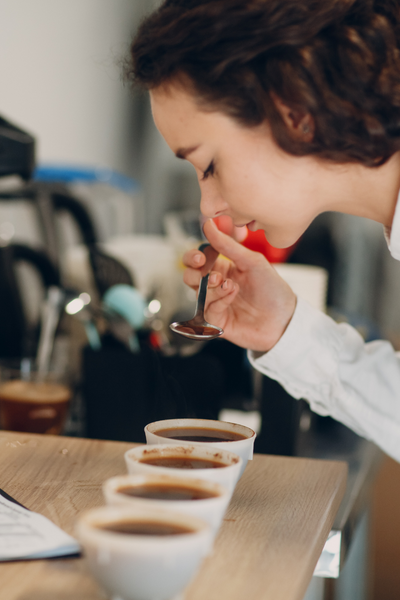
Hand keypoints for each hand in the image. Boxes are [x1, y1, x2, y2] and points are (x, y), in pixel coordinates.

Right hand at [183, 219, 296, 351]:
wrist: (283, 318)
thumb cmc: (272, 289)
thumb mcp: (252, 261)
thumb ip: (227, 245)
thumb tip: (208, 225)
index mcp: (224, 268)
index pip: (197, 260)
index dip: (193, 257)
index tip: (200, 258)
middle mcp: (217, 286)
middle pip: (190, 276)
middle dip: (195, 274)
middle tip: (213, 275)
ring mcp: (215, 303)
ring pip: (198, 293)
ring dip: (212, 288)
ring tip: (231, 286)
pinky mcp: (216, 321)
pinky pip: (207, 309)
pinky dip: (219, 301)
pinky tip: (232, 297)